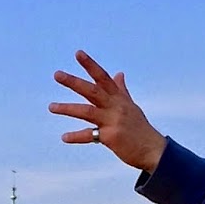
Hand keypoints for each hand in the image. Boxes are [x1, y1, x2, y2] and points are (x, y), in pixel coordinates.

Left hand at [49, 50, 167, 171]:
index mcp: (119, 98)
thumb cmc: (140, 128)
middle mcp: (116, 107)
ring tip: (51, 107)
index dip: (90, 65)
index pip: (103, 77)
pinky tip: (64, 137)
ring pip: (86, 111)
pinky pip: (90, 135)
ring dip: (67, 108)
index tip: (78, 53)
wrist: (153, 150)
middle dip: (74, 82)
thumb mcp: (131, 106)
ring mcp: (113, 121)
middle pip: (92, 91)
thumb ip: (122, 90)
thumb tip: (119, 74)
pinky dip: (76, 136)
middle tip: (57, 74)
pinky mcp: (111, 137)